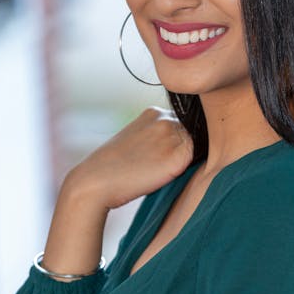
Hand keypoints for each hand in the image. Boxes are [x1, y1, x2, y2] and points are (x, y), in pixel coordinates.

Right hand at [63, 106, 194, 211]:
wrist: (95, 181)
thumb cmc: (113, 168)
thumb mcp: (135, 140)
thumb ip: (158, 137)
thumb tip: (188, 147)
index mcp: (154, 112)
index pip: (182, 126)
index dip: (175, 145)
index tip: (158, 159)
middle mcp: (166, 118)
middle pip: (193, 135)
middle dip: (184, 151)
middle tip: (158, 168)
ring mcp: (173, 135)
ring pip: (198, 148)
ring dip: (187, 161)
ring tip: (158, 173)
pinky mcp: (179, 155)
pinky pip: (196, 163)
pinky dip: (185, 172)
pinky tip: (164, 177)